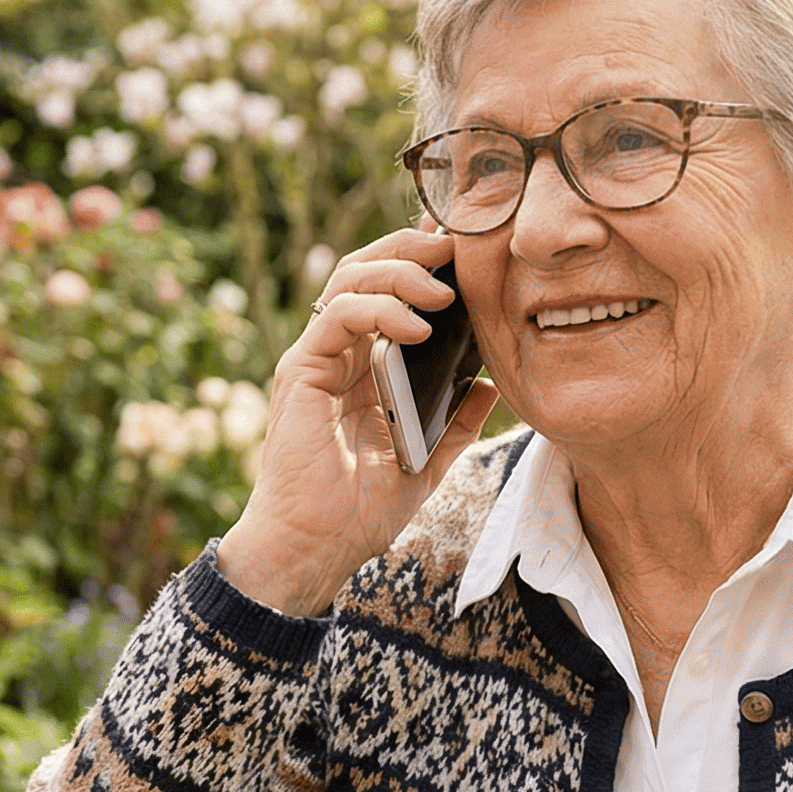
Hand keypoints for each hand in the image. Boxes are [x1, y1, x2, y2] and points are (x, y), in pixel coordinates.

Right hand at [218, 227, 501, 615]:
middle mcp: (336, 353)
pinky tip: (418, 328)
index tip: (465, 249)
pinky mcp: (301, 370)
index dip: (422, 262)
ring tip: (443, 288)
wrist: (317, 548)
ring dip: (400, 271)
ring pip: (349, 278)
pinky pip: (338, 316)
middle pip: (365, 268)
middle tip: (454, 243)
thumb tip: (492, 387)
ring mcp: (316, 358)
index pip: (388, 291)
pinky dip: (379, 309)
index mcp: (362, 367)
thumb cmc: (361, 513)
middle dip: (410, 246)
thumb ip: (455, 422)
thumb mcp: (427, 462)